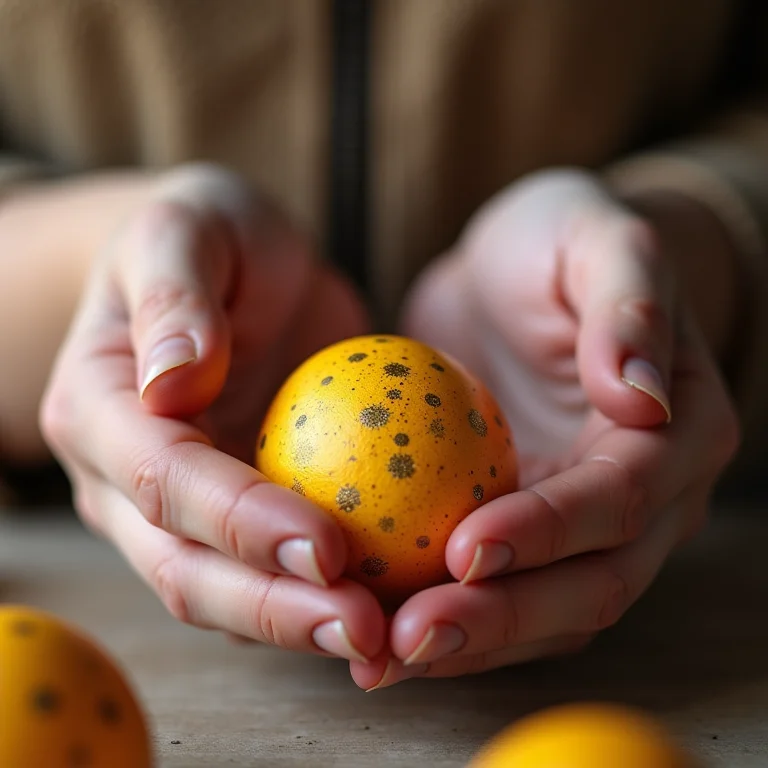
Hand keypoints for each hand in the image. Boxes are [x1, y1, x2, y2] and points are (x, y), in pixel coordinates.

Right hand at [41, 163, 385, 661]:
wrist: (235, 267)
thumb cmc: (211, 238)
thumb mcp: (190, 229)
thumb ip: (175, 295)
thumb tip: (174, 377)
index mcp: (100, 411)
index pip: (166, 480)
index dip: (240, 520)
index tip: (326, 545)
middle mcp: (123, 480)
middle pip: (186, 567)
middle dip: (272, 608)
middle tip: (363, 630)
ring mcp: (178, 509)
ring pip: (228, 591)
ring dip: (302, 626)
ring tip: (383, 642)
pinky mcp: (239, 513)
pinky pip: (277, 571)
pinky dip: (326, 600)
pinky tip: (392, 612)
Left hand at [351, 169, 739, 688]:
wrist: (513, 274)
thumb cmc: (558, 243)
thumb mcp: (597, 240)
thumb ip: (628, 303)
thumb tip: (641, 393)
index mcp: (677, 434)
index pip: (622, 498)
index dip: (550, 531)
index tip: (466, 546)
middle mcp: (646, 498)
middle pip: (590, 583)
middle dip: (503, 619)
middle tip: (411, 637)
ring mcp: (583, 525)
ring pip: (540, 609)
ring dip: (466, 642)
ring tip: (381, 659)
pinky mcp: (523, 528)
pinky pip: (489, 589)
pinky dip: (439, 615)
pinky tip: (375, 630)